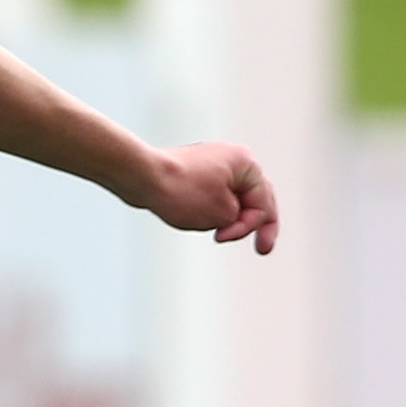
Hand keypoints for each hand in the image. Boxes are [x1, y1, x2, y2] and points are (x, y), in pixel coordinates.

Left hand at [151, 143, 280, 253]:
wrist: (142, 177)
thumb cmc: (181, 192)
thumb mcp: (223, 214)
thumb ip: (241, 219)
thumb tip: (234, 216)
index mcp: (246, 163)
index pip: (263, 203)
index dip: (251, 227)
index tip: (223, 238)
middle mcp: (233, 157)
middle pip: (255, 198)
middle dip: (255, 224)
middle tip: (263, 249)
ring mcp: (213, 162)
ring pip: (233, 198)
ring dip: (230, 218)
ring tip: (213, 230)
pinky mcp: (195, 170)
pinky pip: (214, 194)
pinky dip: (214, 211)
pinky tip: (202, 220)